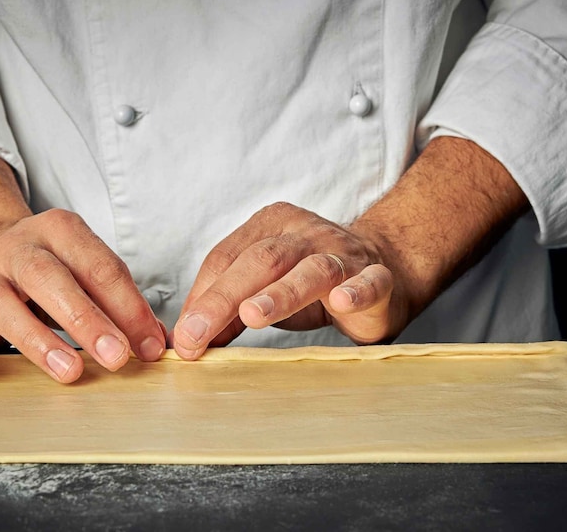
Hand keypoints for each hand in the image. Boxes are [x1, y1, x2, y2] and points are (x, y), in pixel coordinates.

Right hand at [0, 147, 165, 383]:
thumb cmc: (57, 268)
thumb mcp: (90, 271)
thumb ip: (122, 303)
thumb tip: (156, 343)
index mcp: (63, 231)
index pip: (101, 267)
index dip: (130, 309)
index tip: (151, 347)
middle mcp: (21, 248)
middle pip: (50, 279)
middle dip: (87, 319)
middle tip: (117, 357)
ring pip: (2, 301)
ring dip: (36, 339)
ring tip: (68, 371)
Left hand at [172, 202, 406, 359]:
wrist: (382, 266)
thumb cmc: (310, 280)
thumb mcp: (262, 289)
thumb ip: (227, 310)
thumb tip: (186, 340)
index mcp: (270, 227)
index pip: (226, 257)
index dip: (202, 297)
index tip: (183, 336)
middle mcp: (305, 234)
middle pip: (261, 261)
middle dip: (223, 299)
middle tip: (197, 333)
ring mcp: (343, 253)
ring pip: (310, 270)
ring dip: (280, 294)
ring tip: (252, 315)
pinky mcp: (377, 278)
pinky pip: (369, 282)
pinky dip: (356, 291)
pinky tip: (341, 302)